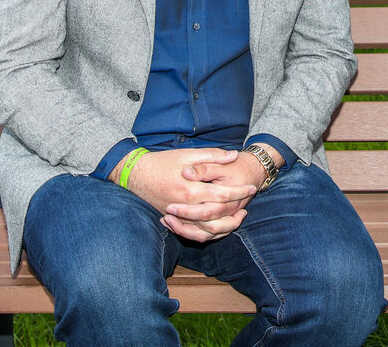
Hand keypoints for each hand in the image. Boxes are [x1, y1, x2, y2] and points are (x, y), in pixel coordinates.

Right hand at [111, 148, 257, 241]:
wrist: (136, 174)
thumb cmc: (163, 162)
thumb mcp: (188, 154)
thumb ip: (212, 156)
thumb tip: (233, 155)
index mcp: (191, 189)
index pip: (222, 194)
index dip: (239, 192)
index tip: (252, 188)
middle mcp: (186, 206)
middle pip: (217, 217)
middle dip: (235, 213)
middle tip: (247, 206)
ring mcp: (179, 216)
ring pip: (206, 231)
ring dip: (224, 228)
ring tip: (236, 220)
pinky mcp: (174, 220)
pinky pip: (193, 234)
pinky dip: (207, 234)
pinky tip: (217, 226)